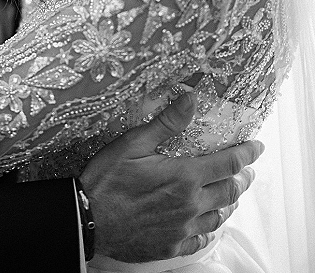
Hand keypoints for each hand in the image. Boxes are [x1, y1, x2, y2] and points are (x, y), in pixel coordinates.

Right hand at [79, 93, 262, 261]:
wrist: (88, 220)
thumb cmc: (107, 179)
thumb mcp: (133, 143)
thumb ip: (166, 123)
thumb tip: (190, 99)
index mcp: (184, 177)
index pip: (227, 163)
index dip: (246, 154)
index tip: (256, 147)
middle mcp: (190, 205)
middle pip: (229, 191)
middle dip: (242, 178)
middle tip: (247, 170)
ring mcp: (182, 229)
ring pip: (218, 216)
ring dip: (229, 203)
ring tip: (231, 194)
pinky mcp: (170, 246)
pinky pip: (200, 240)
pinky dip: (207, 229)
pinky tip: (204, 224)